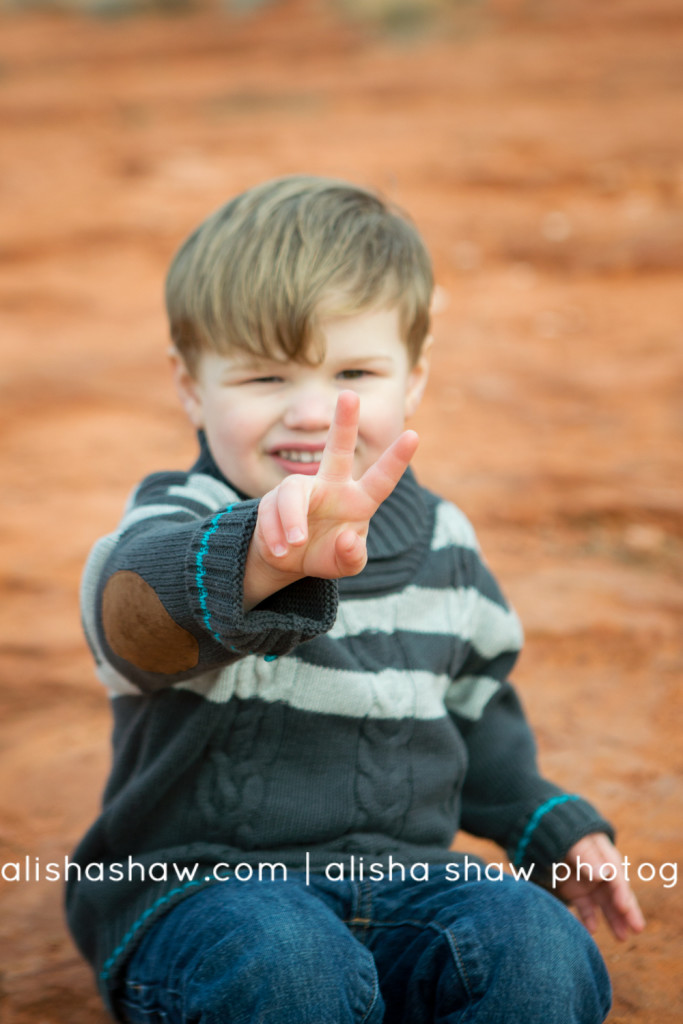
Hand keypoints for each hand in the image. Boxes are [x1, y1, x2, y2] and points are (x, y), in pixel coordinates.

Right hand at [244, 390, 418, 607]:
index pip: (381, 479)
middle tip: (349, 395)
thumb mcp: (345, 565)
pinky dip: (274, 535)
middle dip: (344, 422)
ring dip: (292, 519)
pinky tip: (279, 551)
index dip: (396, 460)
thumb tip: (348, 538)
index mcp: (358, 500)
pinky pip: (271, 512)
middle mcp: (332, 487)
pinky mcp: (273, 500)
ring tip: (295, 544)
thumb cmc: (326, 554)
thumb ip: (352, 557)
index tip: (414, 436)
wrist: (288, 561)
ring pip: (292, 492)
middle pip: (337, 449)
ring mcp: (302, 490)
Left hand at [556, 833, 645, 940]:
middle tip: (637, 929)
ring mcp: (588, 882)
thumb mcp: (573, 841)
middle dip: (627, 911)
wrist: (541, 831)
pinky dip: (589, 919)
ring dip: (613, 920)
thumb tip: (603, 874)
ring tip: (622, 938)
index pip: (616, 876)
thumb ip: (586, 856)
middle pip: (616, 893)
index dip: (621, 892)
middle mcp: (600, 871)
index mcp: (604, 856)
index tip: (623, 908)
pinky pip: (585, 908)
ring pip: (604, 904)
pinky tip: (592, 931)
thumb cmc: (560, 832)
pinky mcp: (575, 891)